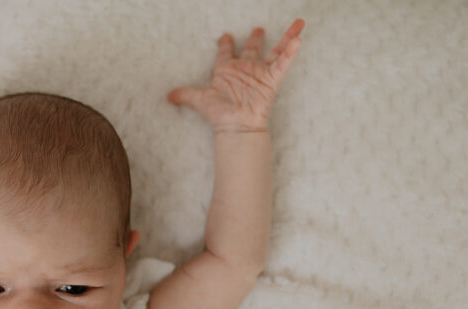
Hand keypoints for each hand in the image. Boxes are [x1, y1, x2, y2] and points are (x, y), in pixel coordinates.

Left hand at [168, 19, 304, 132]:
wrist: (236, 126)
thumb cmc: (220, 114)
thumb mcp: (200, 101)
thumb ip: (185, 95)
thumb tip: (168, 97)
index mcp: (227, 71)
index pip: (226, 53)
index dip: (225, 45)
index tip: (225, 36)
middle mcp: (245, 70)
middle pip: (253, 49)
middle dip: (255, 39)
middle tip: (258, 28)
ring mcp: (259, 74)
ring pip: (276, 51)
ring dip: (287, 37)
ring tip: (299, 23)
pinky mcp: (271, 80)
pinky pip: (282, 63)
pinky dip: (290, 52)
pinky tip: (298, 39)